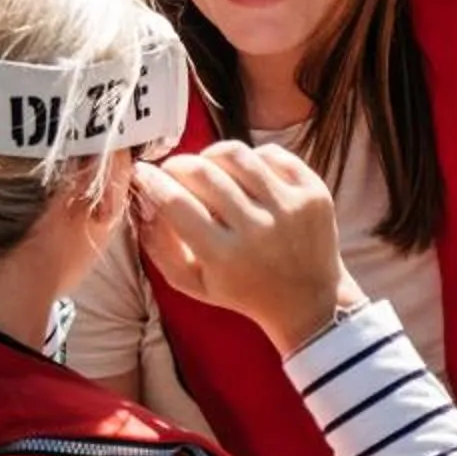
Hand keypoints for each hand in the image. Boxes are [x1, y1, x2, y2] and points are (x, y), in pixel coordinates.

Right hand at [131, 141, 365, 353]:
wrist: (309, 302)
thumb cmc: (241, 290)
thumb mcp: (192, 282)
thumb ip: (158, 246)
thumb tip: (142, 200)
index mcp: (224, 257)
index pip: (175, 202)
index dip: (152, 180)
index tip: (142, 173)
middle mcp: (258, 230)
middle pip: (201, 172)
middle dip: (177, 165)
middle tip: (173, 172)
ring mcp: (290, 208)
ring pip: (235, 153)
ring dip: (210, 155)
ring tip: (208, 169)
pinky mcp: (313, 193)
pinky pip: (271, 153)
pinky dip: (250, 157)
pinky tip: (245, 175)